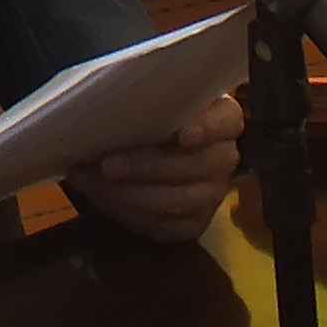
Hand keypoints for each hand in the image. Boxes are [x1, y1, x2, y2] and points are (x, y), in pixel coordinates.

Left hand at [67, 93, 245, 242]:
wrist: (136, 152)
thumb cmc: (145, 115)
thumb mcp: (146, 100)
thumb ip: (139, 101)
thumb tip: (99, 110)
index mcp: (222, 118)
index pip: (226, 122)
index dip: (207, 129)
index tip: (182, 135)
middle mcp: (224, 156)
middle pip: (198, 165)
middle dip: (149, 167)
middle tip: (108, 165)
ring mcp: (213, 193)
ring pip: (183, 199)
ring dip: (137, 195)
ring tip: (101, 185)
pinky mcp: (196, 223)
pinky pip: (170, 227)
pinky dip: (137, 216)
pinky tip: (111, 202)